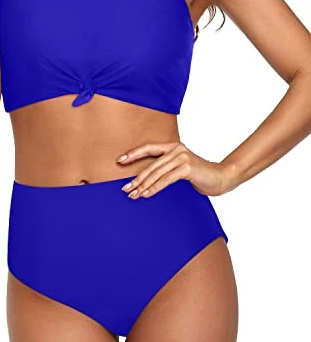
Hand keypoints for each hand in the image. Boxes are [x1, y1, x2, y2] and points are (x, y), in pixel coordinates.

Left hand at [116, 141, 236, 198]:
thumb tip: (145, 179)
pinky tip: (146, 194)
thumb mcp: (179, 168)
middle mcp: (176, 149)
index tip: (119, 161)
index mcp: (172, 146)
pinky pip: (166, 179)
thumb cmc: (199, 175)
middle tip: (125, 189)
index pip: (148, 148)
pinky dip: (155, 187)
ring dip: (143, 185)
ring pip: (156, 173)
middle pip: (150, 165)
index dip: (133, 154)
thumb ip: (166, 168)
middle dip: (136, 178)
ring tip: (134, 195)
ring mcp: (181, 157)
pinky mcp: (186, 167)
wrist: (220, 177)